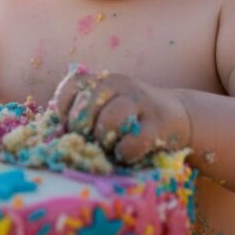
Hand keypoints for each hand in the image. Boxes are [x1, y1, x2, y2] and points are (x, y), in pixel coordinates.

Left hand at [53, 68, 190, 163]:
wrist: (178, 116)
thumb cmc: (132, 117)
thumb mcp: (108, 105)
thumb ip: (85, 113)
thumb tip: (57, 135)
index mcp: (103, 80)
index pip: (72, 86)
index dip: (65, 109)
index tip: (71, 125)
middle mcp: (121, 85)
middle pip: (87, 106)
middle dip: (83, 130)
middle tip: (91, 140)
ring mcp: (141, 102)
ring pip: (109, 120)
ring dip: (104, 140)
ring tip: (109, 147)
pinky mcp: (159, 124)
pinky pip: (133, 141)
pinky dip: (125, 152)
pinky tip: (126, 154)